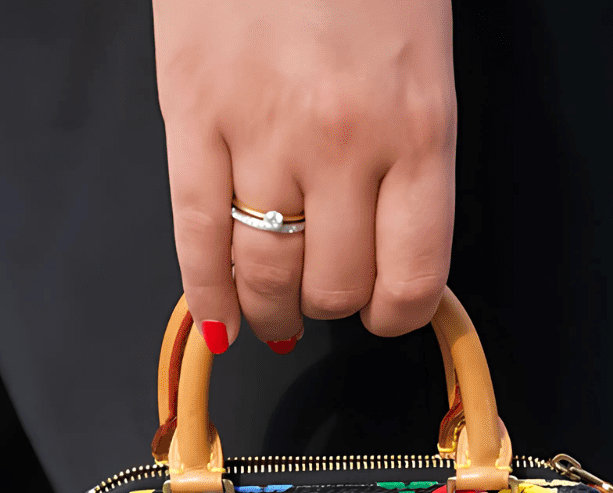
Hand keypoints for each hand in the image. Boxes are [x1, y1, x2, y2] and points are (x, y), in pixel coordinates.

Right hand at [152, 0, 455, 350]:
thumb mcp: (421, 57)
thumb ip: (407, 154)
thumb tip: (384, 252)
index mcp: (417, 125)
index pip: (411, 277)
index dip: (396, 313)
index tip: (384, 308)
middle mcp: (343, 141)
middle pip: (334, 285)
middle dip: (330, 301)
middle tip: (323, 288)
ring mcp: (261, 131)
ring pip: (265, 274)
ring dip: (272, 307)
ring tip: (273, 309)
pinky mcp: (191, 115)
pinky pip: (196, 237)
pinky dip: (208, 292)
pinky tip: (222, 316)